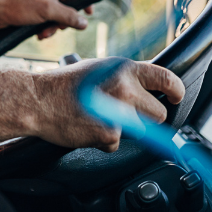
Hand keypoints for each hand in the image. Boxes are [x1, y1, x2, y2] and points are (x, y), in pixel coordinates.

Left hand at [0, 0, 91, 37]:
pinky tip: (38, 33)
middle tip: (58, 28)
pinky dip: (44, 26)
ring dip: (52, 26)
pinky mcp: (31, 7)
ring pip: (55, 14)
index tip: (89, 13)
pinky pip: (45, 18)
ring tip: (43, 34)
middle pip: (67, 4)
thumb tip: (84, 23)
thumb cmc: (19, 4)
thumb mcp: (48, 10)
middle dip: (63, 20)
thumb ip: (69, 16)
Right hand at [27, 58, 184, 151]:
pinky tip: (87, 127)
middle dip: (146, 117)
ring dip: (124, 129)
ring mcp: (118, 113)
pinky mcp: (109, 134)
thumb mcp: (97, 69)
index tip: (176, 97)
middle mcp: (125, 88)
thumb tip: (144, 88)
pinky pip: (116, 143)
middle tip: (125, 114)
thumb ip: (123, 77)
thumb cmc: (61, 84)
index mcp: (123, 68)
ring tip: (98, 118)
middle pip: (159, 113)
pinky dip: (104, 140)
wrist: (36, 100)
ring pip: (139, 130)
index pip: (166, 79)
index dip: (176, 91)